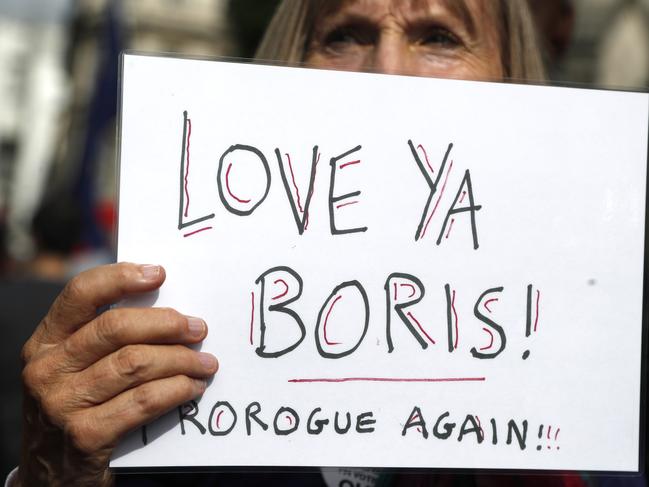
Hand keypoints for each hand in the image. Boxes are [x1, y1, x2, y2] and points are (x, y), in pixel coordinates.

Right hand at [18, 263, 217, 485]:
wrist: (53, 477)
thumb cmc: (78, 408)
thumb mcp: (75, 370)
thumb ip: (104, 340)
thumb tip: (166, 308)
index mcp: (44, 342)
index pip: (81, 294)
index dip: (121, 278)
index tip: (160, 274)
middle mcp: (46, 369)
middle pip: (116, 328)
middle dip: (167, 324)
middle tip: (199, 328)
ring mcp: (62, 404)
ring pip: (136, 364)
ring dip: (181, 360)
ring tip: (205, 362)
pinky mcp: (85, 435)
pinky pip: (144, 401)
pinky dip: (177, 390)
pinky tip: (193, 388)